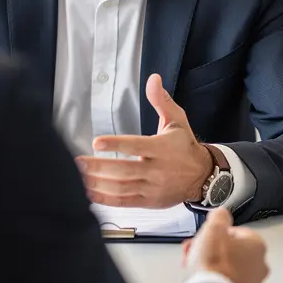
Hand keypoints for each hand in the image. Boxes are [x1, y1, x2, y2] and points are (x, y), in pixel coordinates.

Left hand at [76, 73, 213, 207]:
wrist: (203, 176)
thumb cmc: (185, 146)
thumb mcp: (177, 120)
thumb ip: (161, 101)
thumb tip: (153, 79)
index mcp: (161, 148)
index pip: (136, 146)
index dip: (116, 145)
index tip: (97, 143)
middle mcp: (157, 169)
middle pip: (124, 170)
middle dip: (99, 167)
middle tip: (78, 162)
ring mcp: (152, 188)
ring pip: (122, 188)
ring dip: (98, 184)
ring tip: (79, 177)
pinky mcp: (149, 201)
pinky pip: (124, 202)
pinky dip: (106, 200)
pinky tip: (90, 194)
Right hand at [182, 208, 268, 282]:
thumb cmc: (216, 265)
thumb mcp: (213, 228)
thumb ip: (219, 216)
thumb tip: (221, 213)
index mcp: (256, 244)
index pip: (235, 230)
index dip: (216, 233)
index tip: (207, 237)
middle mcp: (260, 263)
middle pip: (232, 249)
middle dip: (214, 249)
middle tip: (201, 251)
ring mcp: (253, 280)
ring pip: (231, 265)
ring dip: (216, 263)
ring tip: (201, 265)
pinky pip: (229, 279)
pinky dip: (219, 277)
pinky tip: (208, 277)